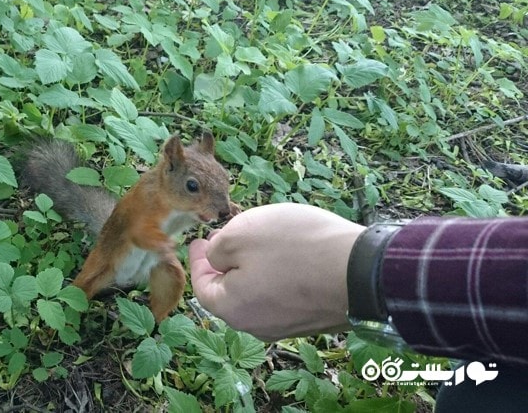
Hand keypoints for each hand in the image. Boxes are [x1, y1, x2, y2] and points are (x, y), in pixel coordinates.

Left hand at [188, 203, 364, 340]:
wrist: (361, 270)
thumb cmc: (293, 248)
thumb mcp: (240, 235)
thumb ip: (217, 248)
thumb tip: (216, 257)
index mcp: (233, 309)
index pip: (203, 287)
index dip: (197, 261)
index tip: (200, 239)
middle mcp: (259, 326)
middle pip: (231, 294)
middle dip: (225, 264)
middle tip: (225, 238)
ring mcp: (290, 325)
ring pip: (259, 294)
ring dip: (253, 268)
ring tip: (257, 241)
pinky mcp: (314, 317)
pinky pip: (285, 295)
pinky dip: (278, 275)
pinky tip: (287, 254)